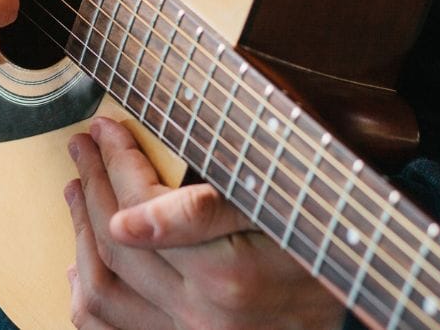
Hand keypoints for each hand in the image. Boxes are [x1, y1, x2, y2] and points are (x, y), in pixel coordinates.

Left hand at [66, 118, 345, 329]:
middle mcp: (205, 318)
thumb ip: (211, 206)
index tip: (106, 129)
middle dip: (92, 185)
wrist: (362, 290)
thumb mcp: (284, 205)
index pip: (143, 208)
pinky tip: (82, 260)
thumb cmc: (326, 237)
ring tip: (77, 189)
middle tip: (83, 145)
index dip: (117, 161)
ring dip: (80, 233)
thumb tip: (132, 217)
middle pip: (117, 247)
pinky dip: (88, 295)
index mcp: (230, 276)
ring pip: (104, 294)